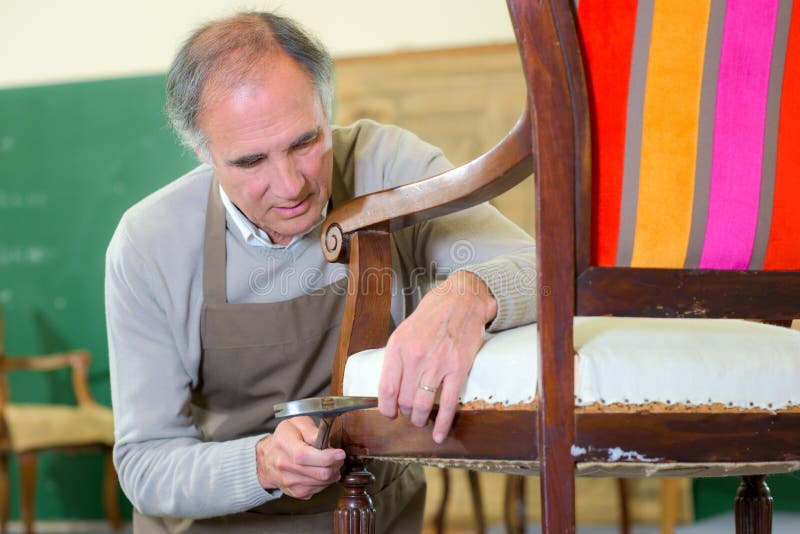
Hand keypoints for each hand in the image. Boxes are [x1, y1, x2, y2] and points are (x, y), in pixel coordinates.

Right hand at [256, 416, 345, 498]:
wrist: (267, 458)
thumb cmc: (286, 438)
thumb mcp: (297, 424)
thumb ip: (311, 430)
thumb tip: (325, 441)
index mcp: (283, 443)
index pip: (305, 456)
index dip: (326, 457)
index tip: (340, 453)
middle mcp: (284, 465)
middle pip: (319, 473)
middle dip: (335, 465)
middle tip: (338, 457)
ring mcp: (289, 481)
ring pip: (322, 483)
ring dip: (332, 473)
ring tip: (330, 463)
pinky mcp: (295, 492)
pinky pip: (318, 490)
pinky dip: (325, 481)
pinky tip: (321, 471)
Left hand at [377, 271, 496, 443]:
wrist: (462, 300)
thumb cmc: (433, 315)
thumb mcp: (405, 330)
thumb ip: (397, 357)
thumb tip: (390, 386)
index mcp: (398, 346)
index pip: (386, 388)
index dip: (385, 407)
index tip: (388, 414)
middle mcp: (415, 356)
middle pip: (403, 399)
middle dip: (405, 413)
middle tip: (409, 414)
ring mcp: (437, 363)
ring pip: (422, 404)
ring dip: (419, 419)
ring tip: (420, 420)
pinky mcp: (458, 368)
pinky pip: (447, 403)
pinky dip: (442, 423)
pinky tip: (439, 434)